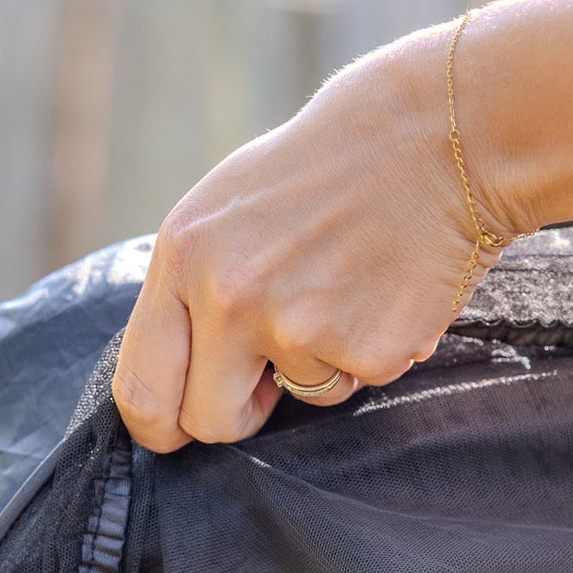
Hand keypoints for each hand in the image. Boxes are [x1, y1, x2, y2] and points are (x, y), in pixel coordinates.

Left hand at [112, 21, 521, 451]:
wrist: (431, 141)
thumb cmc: (327, 172)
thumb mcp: (226, 212)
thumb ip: (194, 290)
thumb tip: (176, 375)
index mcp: (183, 257)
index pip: (141, 387)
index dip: (161, 425)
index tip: (180, 432)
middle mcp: (230, 297)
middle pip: (209, 421)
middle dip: (240, 413)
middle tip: (272, 377)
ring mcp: (298, 328)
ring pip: (298, 401)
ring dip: (321, 365)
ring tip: (345, 290)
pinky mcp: (366, 352)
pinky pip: (356, 383)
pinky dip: (372, 352)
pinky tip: (383, 293)